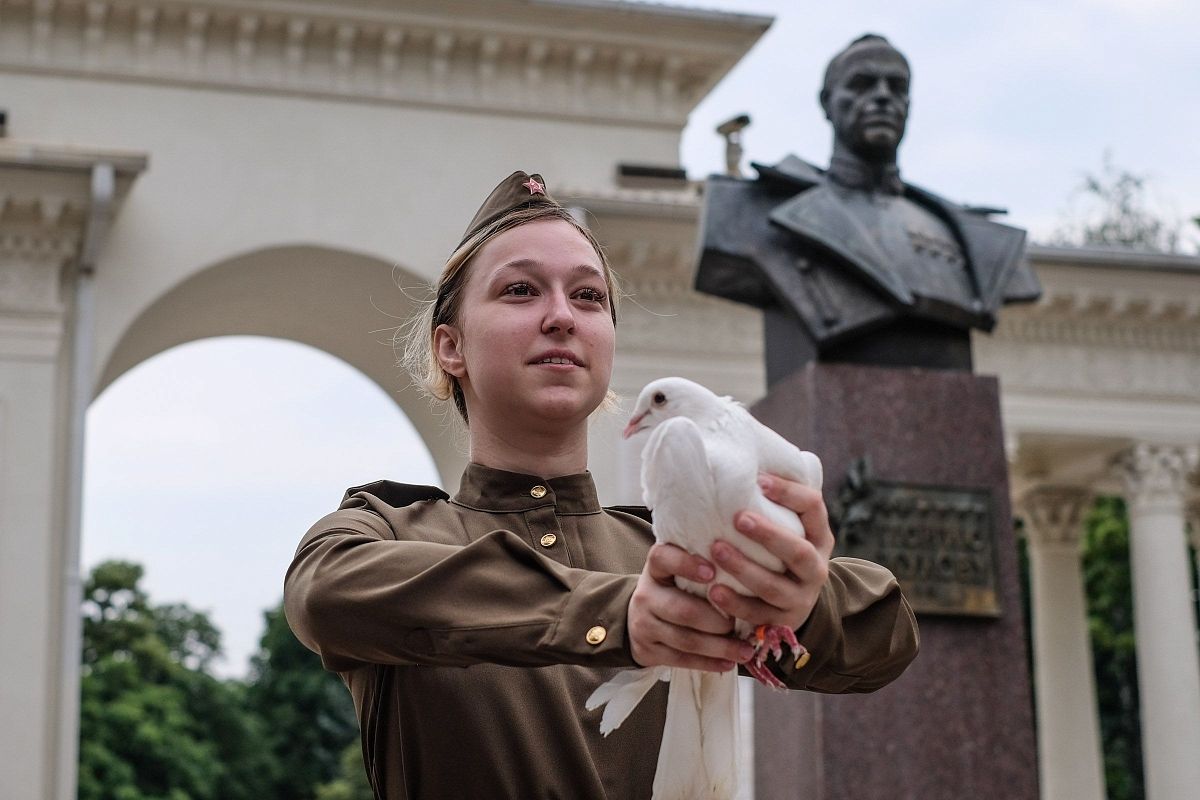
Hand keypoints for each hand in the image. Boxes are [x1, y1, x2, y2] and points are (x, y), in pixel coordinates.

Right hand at [627, 543, 755, 672]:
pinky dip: (709, 663)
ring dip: (719, 647)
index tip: (712, 572)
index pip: (662, 558)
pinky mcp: (648, 651)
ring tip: (745, 650)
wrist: (641, 620)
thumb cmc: (675, 589)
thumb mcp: (679, 572)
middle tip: (739, 623)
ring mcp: (644, 625)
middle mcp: (645, 595)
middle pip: (682, 609)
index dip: (685, 564)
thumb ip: (705, 567)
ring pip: (685, 639)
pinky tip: (729, 662)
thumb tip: (747, 574)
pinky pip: (681, 659)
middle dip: (716, 620)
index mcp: (655, 568)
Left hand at [707, 473, 833, 631]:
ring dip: (744, 569)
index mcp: (819, 536)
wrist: (794, 603)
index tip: (759, 480)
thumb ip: (776, 502)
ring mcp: (800, 597)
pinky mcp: (781, 622)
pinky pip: (758, 615)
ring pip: (774, 586)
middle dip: (769, 535)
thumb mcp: (789, 527)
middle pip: (799, 552)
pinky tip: (714, 591)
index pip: (813, 508)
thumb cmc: (779, 552)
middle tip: (738, 518)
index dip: (789, 493)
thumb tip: (743, 453)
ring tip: (716, 551)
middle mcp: (815, 567)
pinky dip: (735, 604)